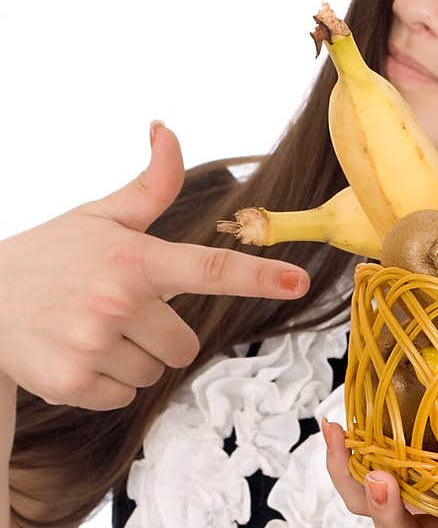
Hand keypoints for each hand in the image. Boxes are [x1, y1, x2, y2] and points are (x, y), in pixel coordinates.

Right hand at [0, 122, 310, 410]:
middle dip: (160, 334)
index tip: (298, 282)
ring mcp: (93, 344)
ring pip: (154, 372)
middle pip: (186, 345)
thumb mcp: (99, 217)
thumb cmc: (50, 256)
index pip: (210, 267)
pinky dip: (105, 383)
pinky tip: (75, 354)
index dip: (259, 278)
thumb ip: (150, 187)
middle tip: (117, 313)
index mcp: (134, 258)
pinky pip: (123, 396)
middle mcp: (117, 300)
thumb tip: (168, 130)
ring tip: (89, 331)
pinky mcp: (72, 382)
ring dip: (131, 358)